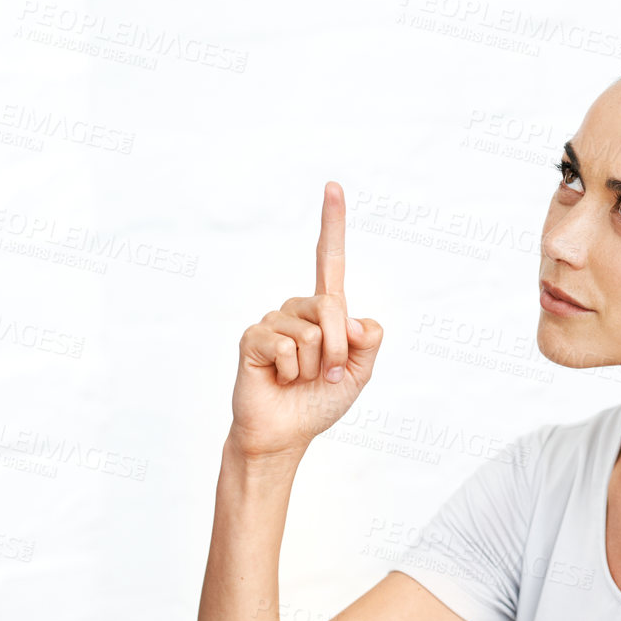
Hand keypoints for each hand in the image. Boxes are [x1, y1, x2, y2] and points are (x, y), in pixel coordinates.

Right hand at [229, 181, 384, 460]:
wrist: (285, 434)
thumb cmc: (319, 402)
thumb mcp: (359, 373)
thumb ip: (368, 342)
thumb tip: (354, 318)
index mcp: (326, 312)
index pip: (330, 262)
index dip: (332, 224)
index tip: (332, 186)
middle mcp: (298, 309)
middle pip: (333, 307)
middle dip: (338, 349)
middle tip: (324, 375)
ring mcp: (273, 322)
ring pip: (310, 333)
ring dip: (312, 367)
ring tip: (298, 379)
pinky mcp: (252, 339)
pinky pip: (283, 346)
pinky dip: (289, 371)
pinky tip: (278, 379)